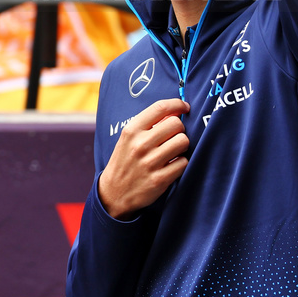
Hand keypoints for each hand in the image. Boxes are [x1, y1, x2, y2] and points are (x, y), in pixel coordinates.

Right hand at [97, 98, 190, 219]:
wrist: (113, 192)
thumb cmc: (124, 161)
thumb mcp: (128, 138)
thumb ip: (148, 124)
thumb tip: (175, 111)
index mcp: (131, 130)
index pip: (160, 107)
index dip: (177, 104)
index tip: (184, 107)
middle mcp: (140, 144)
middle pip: (176, 124)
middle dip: (180, 129)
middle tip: (174, 136)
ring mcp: (150, 162)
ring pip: (183, 141)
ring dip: (182, 146)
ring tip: (174, 151)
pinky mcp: (159, 180)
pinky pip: (183, 162)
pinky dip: (181, 163)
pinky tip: (172, 165)